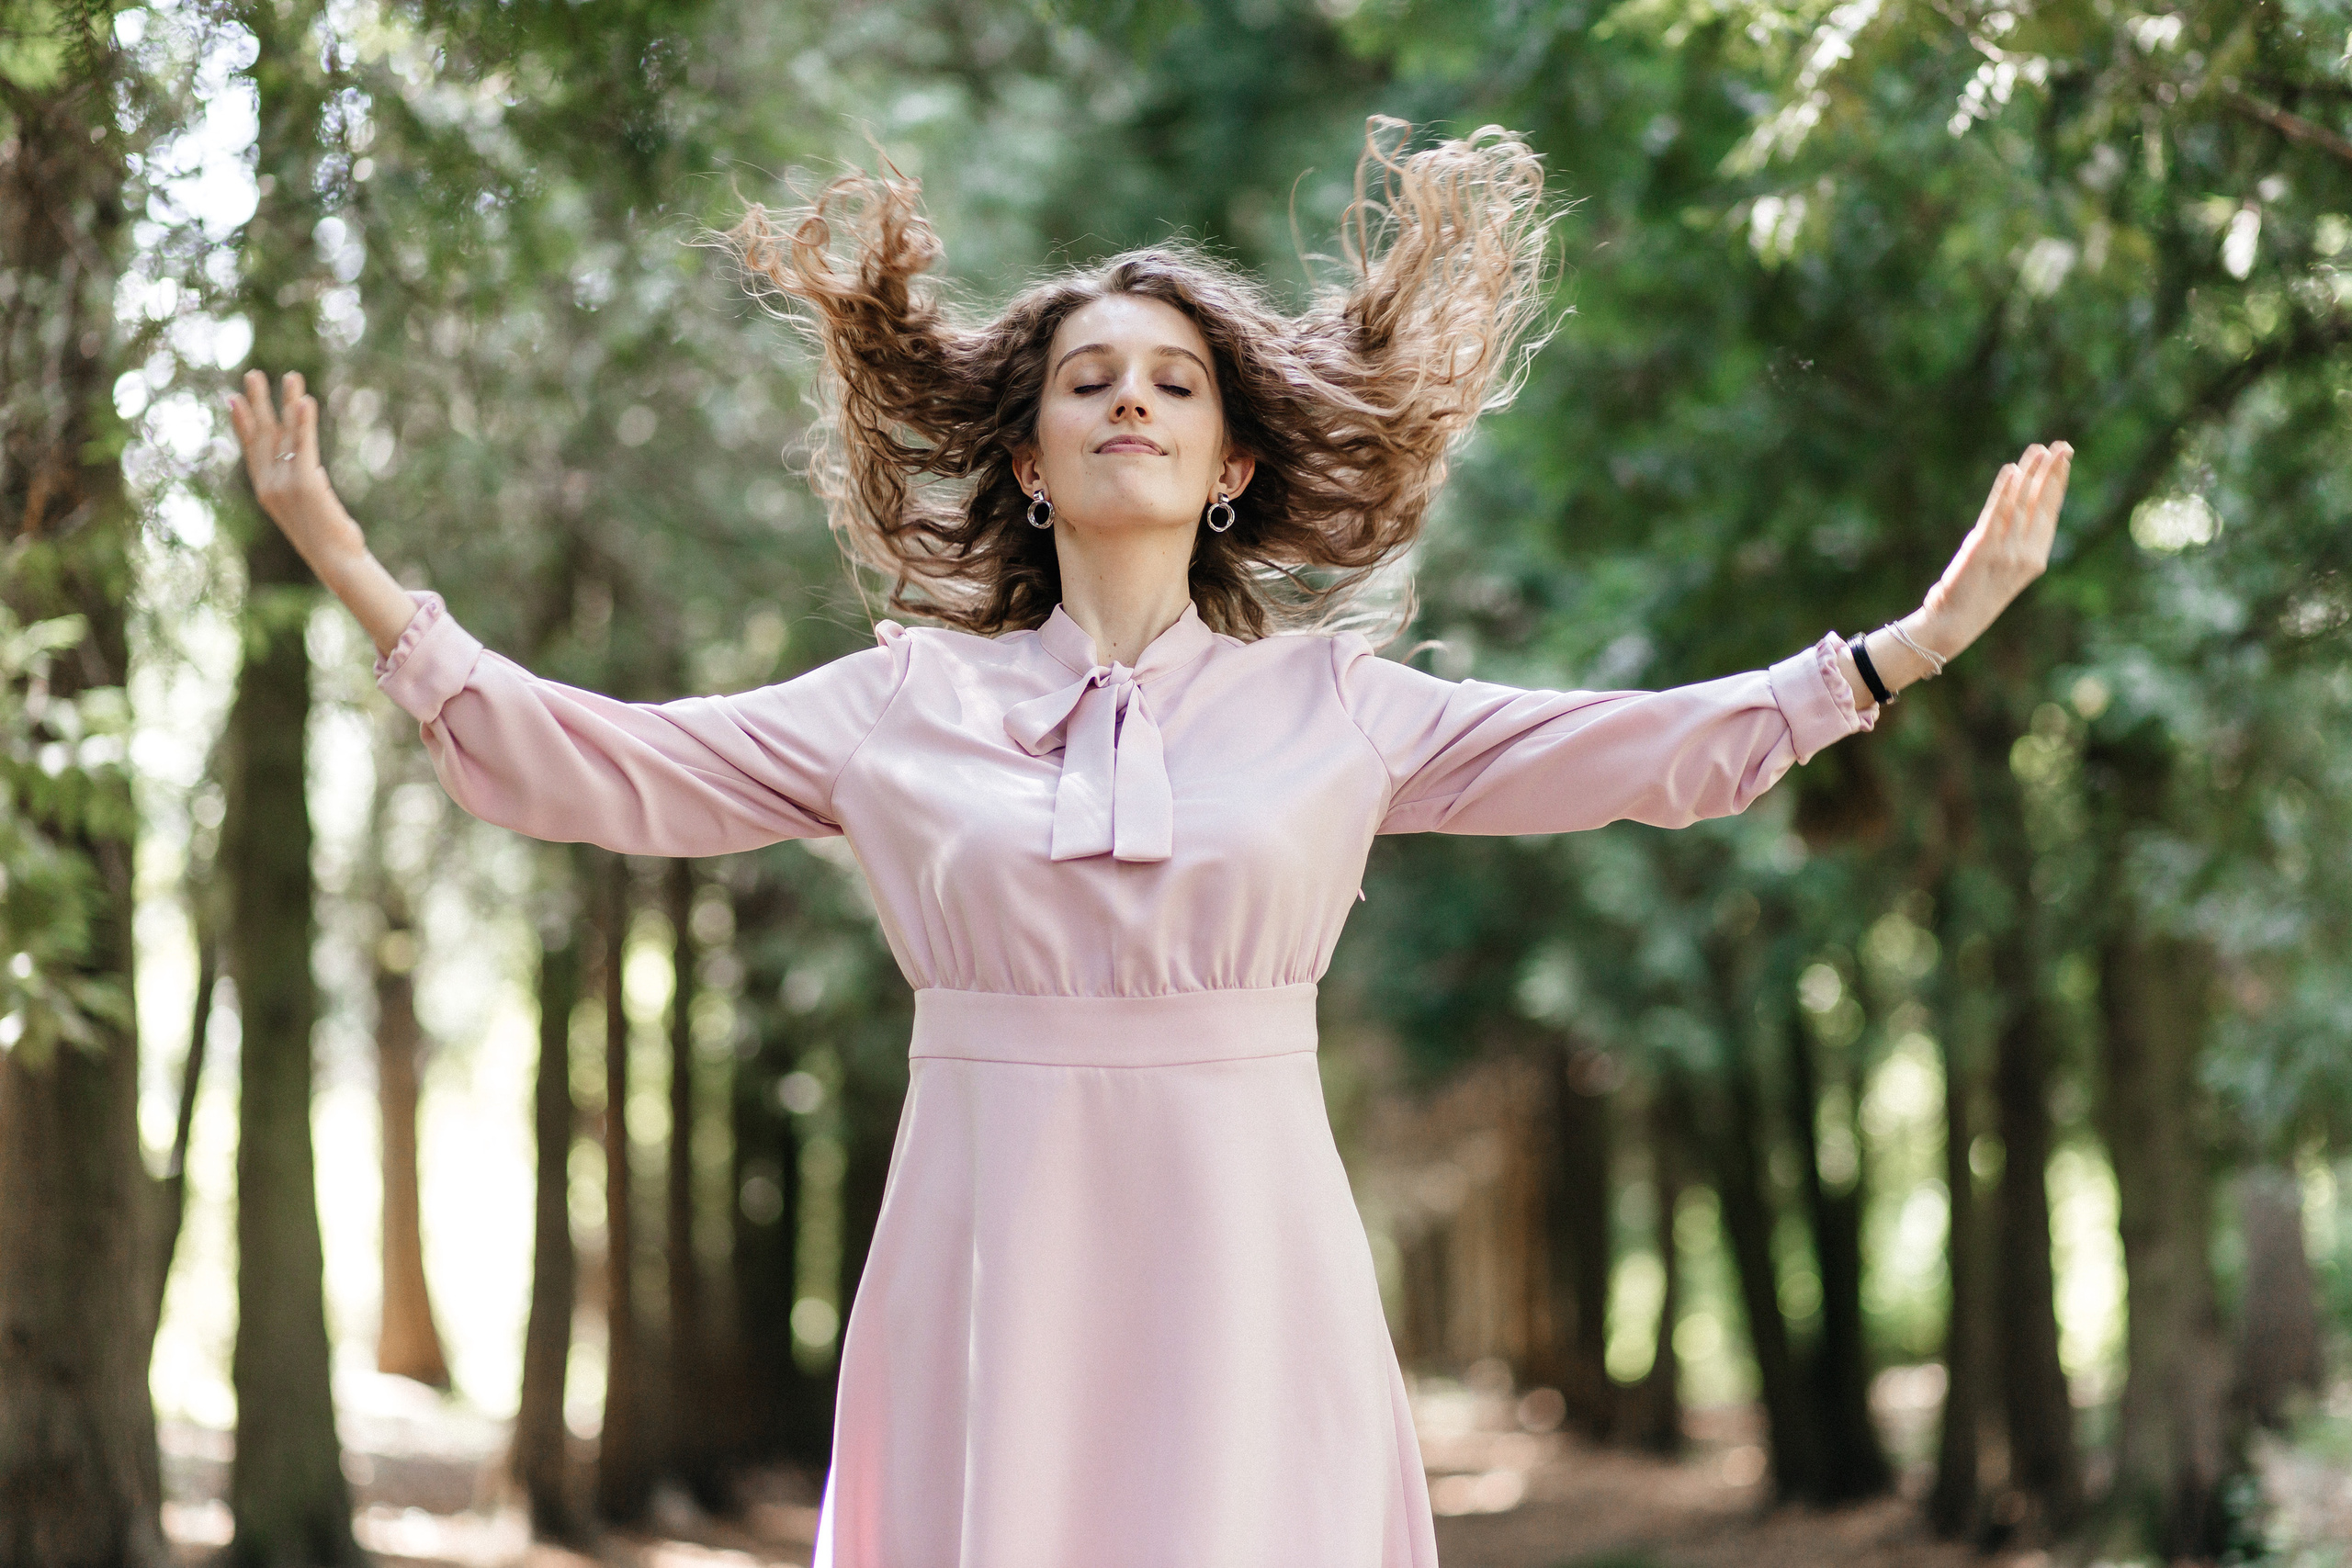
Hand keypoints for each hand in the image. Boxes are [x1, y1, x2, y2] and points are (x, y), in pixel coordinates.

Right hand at [227, 369, 365, 566]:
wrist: (336, 562)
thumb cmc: (328, 539)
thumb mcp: (309, 509)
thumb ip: (305, 485)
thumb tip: (314, 471)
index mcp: (266, 490)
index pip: (252, 449)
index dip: (243, 423)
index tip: (234, 398)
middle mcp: (270, 485)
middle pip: (263, 435)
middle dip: (258, 403)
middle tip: (253, 374)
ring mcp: (286, 484)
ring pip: (286, 434)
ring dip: (287, 403)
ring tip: (290, 377)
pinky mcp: (306, 484)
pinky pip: (305, 446)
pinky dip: (305, 422)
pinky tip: (305, 401)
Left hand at [1915, 441, 2070, 657]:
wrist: (1952, 624)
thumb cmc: (1972, 595)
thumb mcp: (2000, 566)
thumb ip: (2009, 539)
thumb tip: (2011, 504)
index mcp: (2036, 558)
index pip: (2050, 513)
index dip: (2058, 484)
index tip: (2062, 460)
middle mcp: (2026, 553)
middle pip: (2042, 503)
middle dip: (2053, 472)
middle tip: (2061, 445)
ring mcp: (2006, 551)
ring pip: (2022, 503)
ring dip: (2031, 473)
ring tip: (2038, 449)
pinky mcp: (1983, 548)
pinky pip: (1997, 512)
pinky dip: (2005, 490)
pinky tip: (2012, 470)